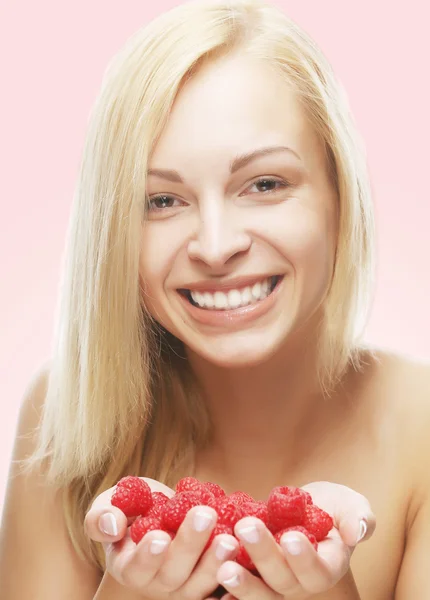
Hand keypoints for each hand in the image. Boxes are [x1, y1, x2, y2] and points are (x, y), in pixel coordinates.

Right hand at [84, 477, 238, 598]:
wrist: (159, 518)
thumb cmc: (131, 510)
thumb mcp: (109, 505)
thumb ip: (102, 516)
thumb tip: (112, 525)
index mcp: (129, 567)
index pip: (137, 568)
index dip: (148, 555)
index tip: (159, 536)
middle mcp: (158, 584)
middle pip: (174, 574)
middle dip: (190, 545)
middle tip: (205, 514)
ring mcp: (186, 588)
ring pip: (201, 585)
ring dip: (216, 562)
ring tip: (230, 537)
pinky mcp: (210, 585)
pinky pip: (224, 586)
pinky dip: (237, 574)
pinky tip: (248, 557)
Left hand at [209, 482, 375, 599]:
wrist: (304, 512)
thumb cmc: (330, 508)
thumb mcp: (349, 504)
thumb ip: (358, 516)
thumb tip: (357, 530)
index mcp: (328, 566)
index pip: (318, 570)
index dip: (304, 557)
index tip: (291, 537)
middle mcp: (301, 584)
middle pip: (283, 581)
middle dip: (265, 555)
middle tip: (246, 528)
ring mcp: (275, 588)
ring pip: (260, 595)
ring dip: (242, 583)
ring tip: (224, 565)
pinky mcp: (253, 582)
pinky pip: (240, 594)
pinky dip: (226, 594)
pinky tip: (210, 586)